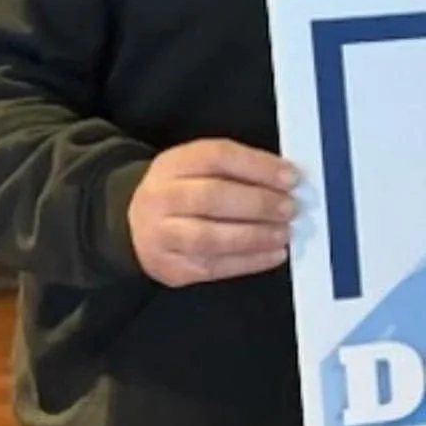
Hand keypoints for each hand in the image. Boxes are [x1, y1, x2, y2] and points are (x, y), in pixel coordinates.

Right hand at [128, 139, 299, 286]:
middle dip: (258, 203)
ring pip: (209, 237)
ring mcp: (161, 236)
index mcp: (175, 163)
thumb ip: (239, 168)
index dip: (258, 167)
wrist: (134, 223)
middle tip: (290, 208)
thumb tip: (287, 181)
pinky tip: (274, 254)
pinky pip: (213, 267)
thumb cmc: (184, 190)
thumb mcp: (200, 166)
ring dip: (255, 236)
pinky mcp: (170, 268)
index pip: (218, 157)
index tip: (291, 177)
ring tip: (284, 233)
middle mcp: (162, 197)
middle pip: (211, 197)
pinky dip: (249, 262)